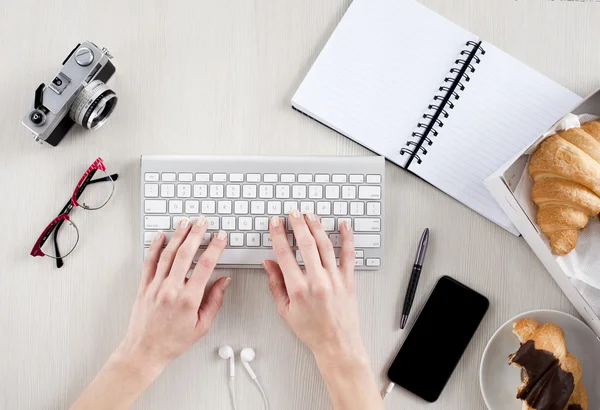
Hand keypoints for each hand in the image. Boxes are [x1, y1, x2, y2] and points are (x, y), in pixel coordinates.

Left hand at [71, 218, 230, 409]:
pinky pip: (149, 262)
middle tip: (203, 222)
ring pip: (168, 254)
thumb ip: (214, 301)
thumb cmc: (172, 341)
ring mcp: (155, 286)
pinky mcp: (144, 286)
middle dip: (196, 234)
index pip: (205, 266)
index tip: (221, 237)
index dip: (215, 248)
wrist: (144, 351)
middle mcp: (171, 289)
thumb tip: (224, 282)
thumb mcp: (202, 326)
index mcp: (188, 299)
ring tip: (185, 222)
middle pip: (185, 254)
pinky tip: (161, 236)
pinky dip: (155, 247)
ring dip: (178, 235)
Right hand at [263, 210, 364, 361]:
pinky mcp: (348, 280)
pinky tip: (344, 226)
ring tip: (310, 215)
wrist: (337, 344)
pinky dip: (347, 239)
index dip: (278, 235)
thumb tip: (268, 264)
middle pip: (306, 244)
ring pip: (325, 245)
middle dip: (297, 224)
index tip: (275, 223)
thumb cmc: (312, 330)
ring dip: (316, 227)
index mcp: (298, 289)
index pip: (285, 254)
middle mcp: (317, 281)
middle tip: (292, 213)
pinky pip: (348, 255)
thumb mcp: (285, 310)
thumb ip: (276, 284)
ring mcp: (334, 279)